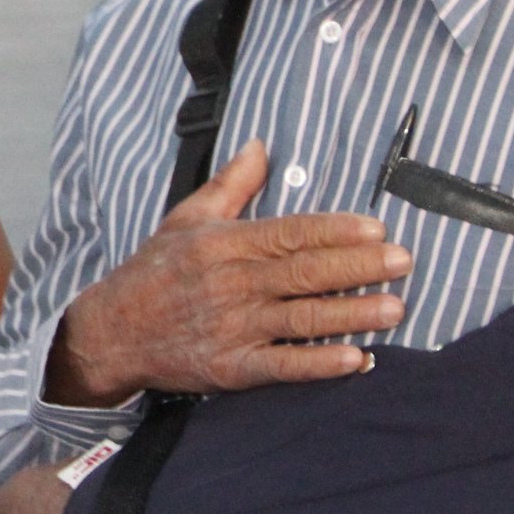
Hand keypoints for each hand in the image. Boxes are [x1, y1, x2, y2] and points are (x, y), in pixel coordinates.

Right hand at [42, 140, 408, 407]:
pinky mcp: (231, 367)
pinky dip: (319, 364)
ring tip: (394, 309)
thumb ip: (231, 184)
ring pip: (302, 319)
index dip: (335, 230)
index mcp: (224, 244)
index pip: (289, 233)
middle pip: (304, 273)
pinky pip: (282, 366)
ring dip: (351, 315)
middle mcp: (230, 284)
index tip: (376, 228)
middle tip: (402, 261)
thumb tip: (261, 146)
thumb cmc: (155, 271)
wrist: (111, 332)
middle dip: (358, 267)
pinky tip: (355, 359)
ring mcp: (232, 328)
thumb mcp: (186, 217)